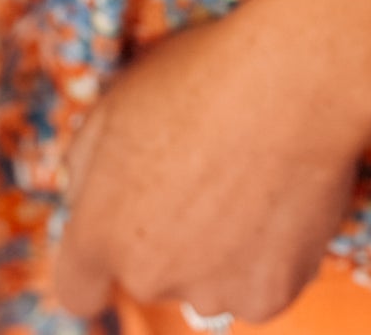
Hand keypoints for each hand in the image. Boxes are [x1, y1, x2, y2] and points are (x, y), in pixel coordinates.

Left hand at [53, 0, 370, 325]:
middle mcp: (149, 275)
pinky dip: (269, 255)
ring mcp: (212, 291)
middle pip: (150, 275)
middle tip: (205, 175)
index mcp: (101, 232)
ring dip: (219, 252)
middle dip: (169, 239)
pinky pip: (259, 284)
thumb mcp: (116, 100)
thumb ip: (85, 164)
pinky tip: (278, 198)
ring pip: (207, 284)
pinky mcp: (269, 294)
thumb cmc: (202, 77)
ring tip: (248, 180)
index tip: (122, 238)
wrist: (292, 82)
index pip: (79, 289)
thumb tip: (84, 196)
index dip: (98, 266)